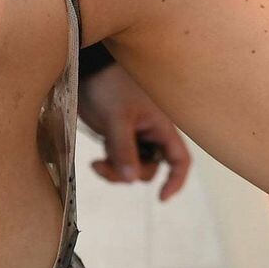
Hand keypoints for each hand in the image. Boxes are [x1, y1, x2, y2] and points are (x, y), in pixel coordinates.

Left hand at [78, 60, 192, 201]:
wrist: (88, 70)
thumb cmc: (109, 85)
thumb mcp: (118, 118)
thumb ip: (124, 150)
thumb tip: (130, 180)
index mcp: (161, 128)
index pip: (180, 160)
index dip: (176, 180)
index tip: (161, 198)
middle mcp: (150, 134)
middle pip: (149, 169)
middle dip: (130, 175)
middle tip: (105, 166)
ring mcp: (133, 136)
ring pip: (131, 167)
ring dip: (116, 172)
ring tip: (97, 164)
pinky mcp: (116, 137)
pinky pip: (118, 160)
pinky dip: (109, 166)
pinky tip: (95, 162)